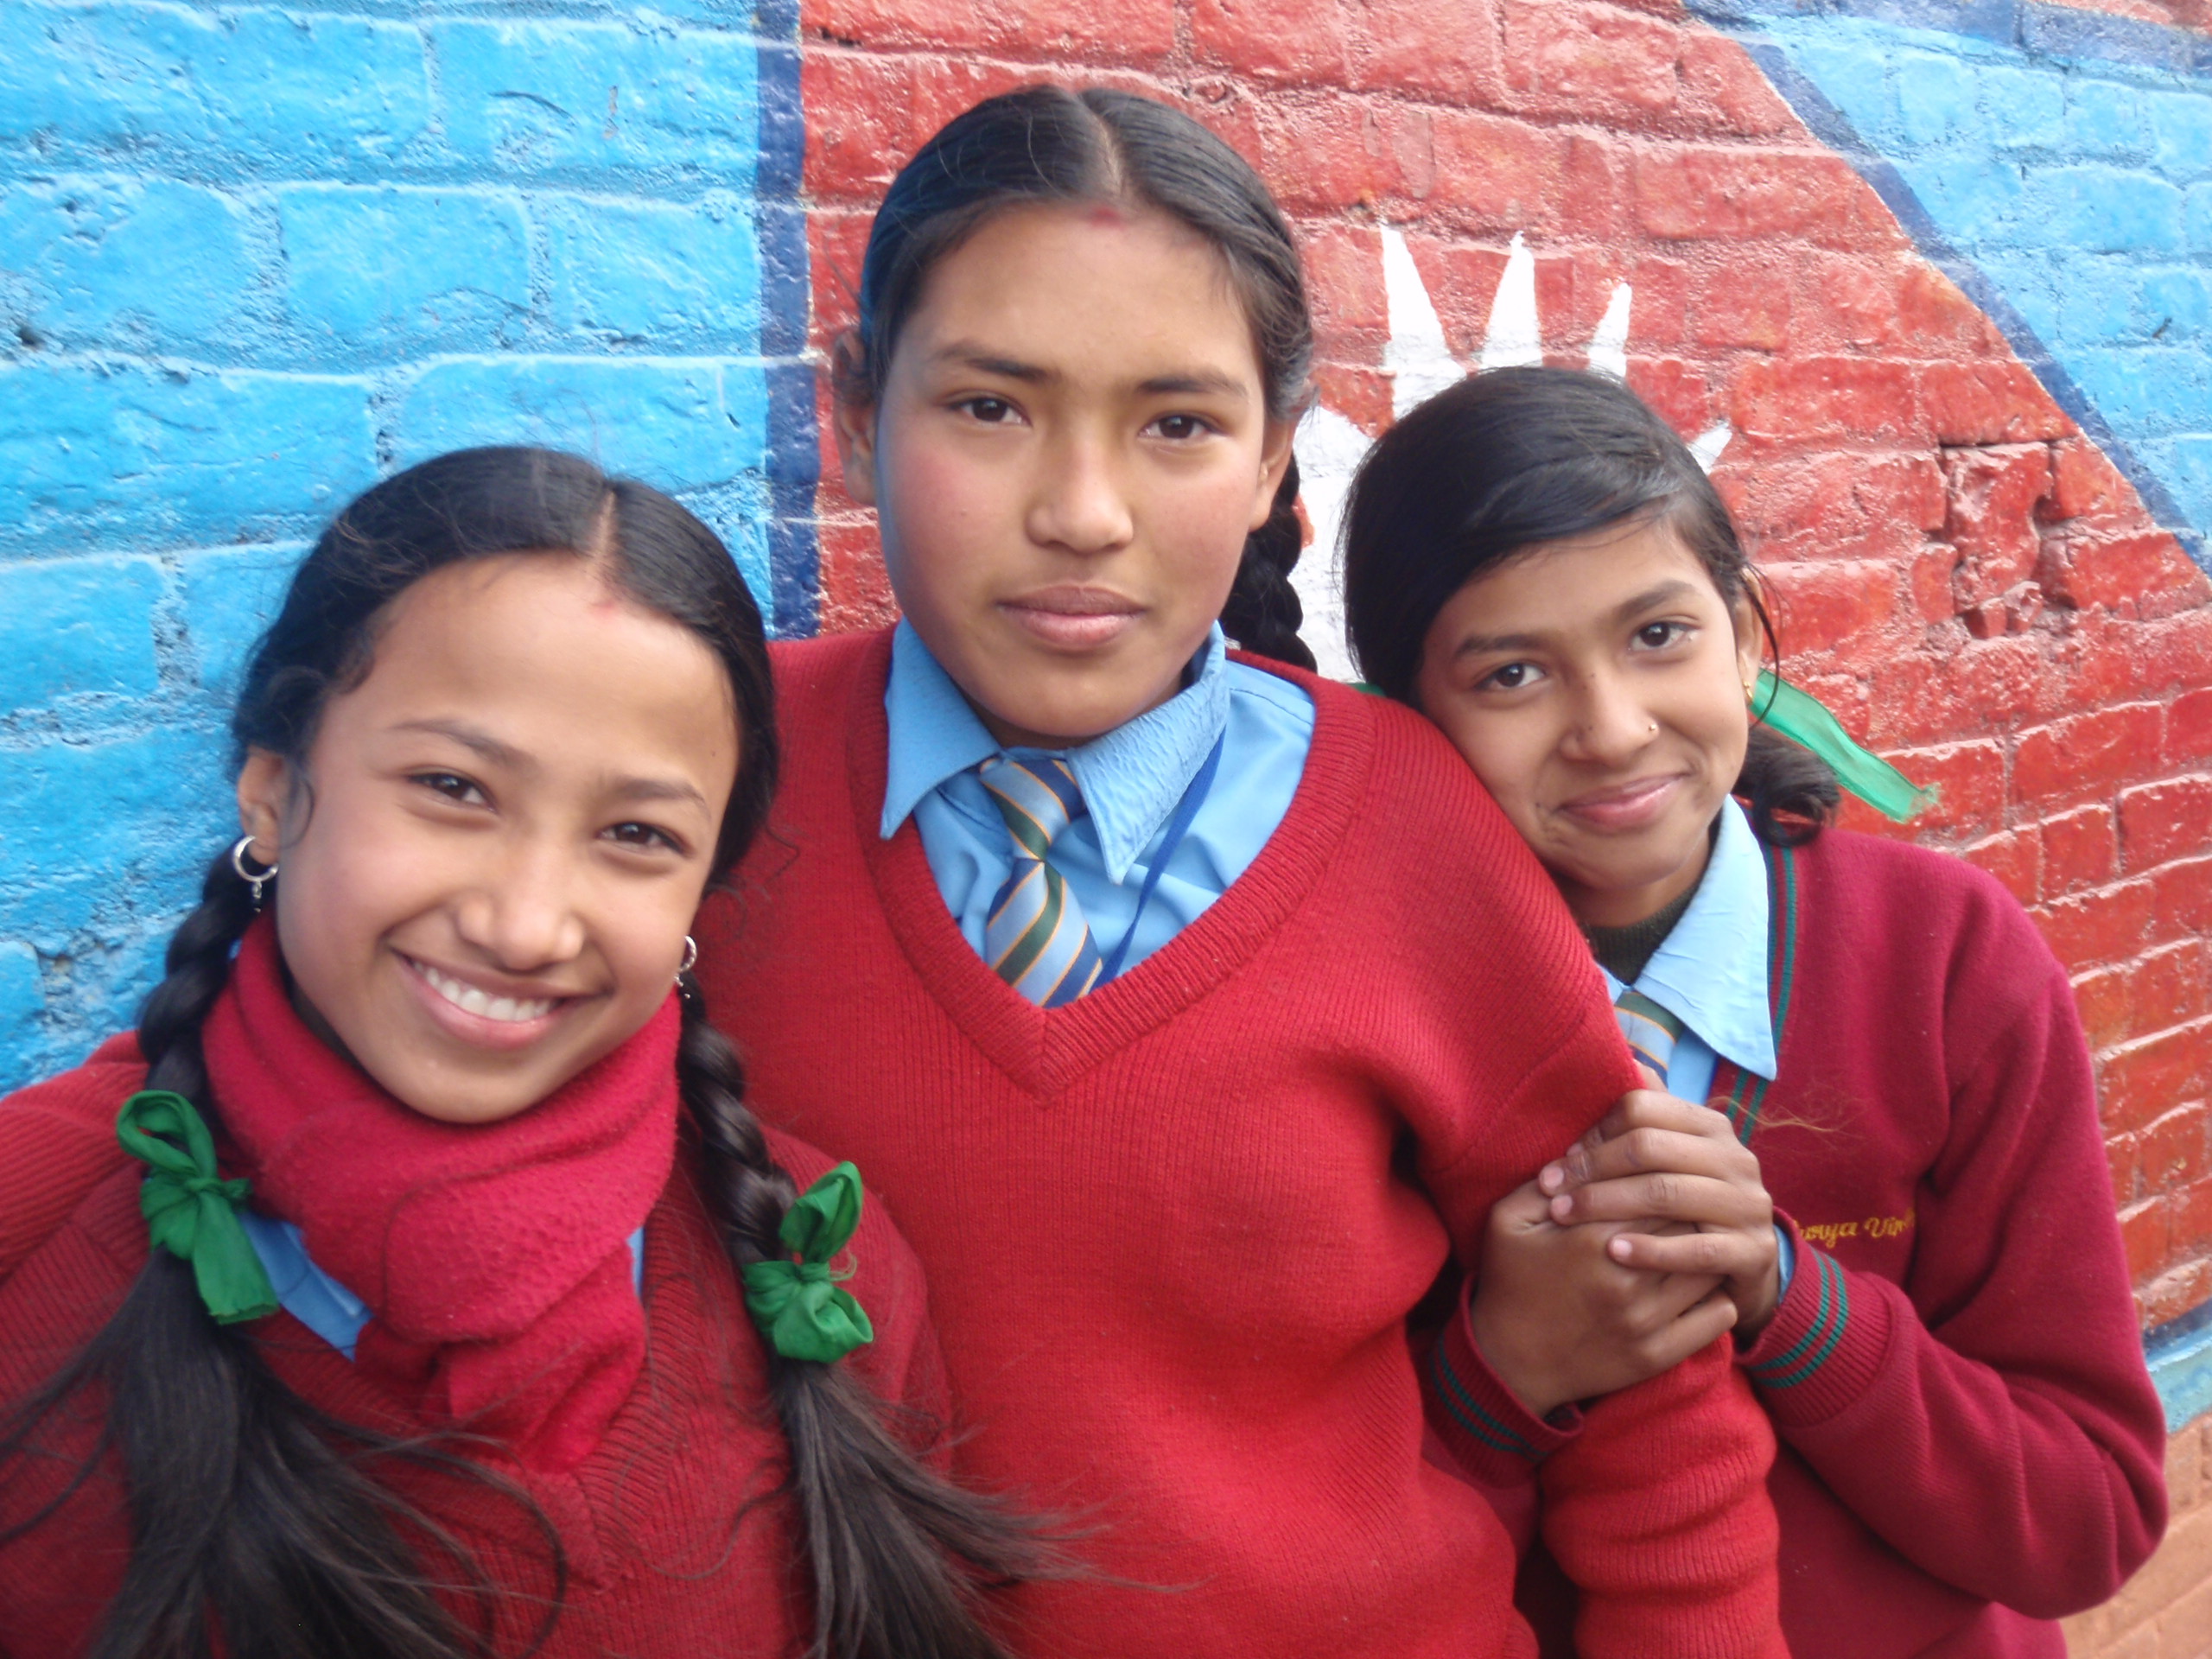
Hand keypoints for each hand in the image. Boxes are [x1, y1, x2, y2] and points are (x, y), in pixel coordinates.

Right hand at [1468, 1179, 1736, 1418]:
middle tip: (1689, 1205)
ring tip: (1698, 1241)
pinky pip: (1716, 1317)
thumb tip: (1586, 1149)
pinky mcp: (1657, 1355)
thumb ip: (1544, 1182)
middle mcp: (1625, 1280)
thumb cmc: (1510, 1282)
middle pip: (1688, 1226)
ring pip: (1708, 1269)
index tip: (1662, 1177)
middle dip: (1691, 1211)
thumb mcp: (1508, 1222)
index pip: (1656, 1190)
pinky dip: (1718, 1296)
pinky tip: (1701, 1284)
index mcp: (1589, 1238)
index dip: (1663, 1179)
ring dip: (1708, 1251)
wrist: (1510, 1363)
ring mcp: (1644, 1321)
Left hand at [1539, 1089, 1782, 1333]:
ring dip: (1606, 1205)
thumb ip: (1647, 1116)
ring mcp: (1749, 1204)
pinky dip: (1651, 1251)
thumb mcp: (1672, 1158)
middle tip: (1549, 1189)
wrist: (1745, 1267)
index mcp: (1710, 1126)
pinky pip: (1696, 1249)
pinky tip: (1613, 1252)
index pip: (1643, 1108)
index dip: (1595, 1130)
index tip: (1561, 1155)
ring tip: (1562, 1217)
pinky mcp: (1754, 1251)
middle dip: (1590, 1168)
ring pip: (1666, 1194)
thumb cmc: (1690, 1205)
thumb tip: (1620, 1057)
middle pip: (1649, 1148)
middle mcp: (1736, 1158)